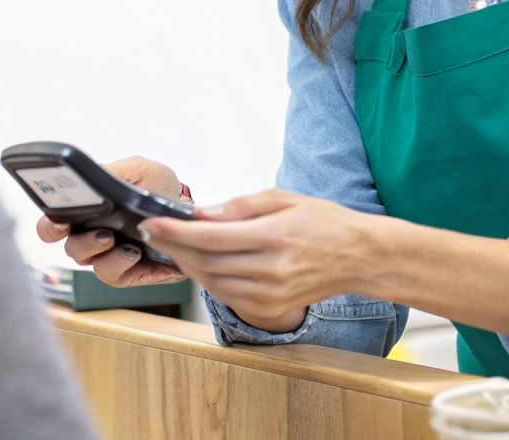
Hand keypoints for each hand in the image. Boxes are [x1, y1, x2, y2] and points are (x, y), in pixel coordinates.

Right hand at [35, 155, 186, 287]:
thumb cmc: (155, 185)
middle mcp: (89, 237)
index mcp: (83, 212)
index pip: (52, 225)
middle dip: (85, 244)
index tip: (60, 224)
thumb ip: (114, 171)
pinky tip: (143, 255)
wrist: (185, 206)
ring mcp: (107, 257)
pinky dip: (129, 266)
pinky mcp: (126, 273)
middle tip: (106, 235)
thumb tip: (94, 176)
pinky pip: (118, 276)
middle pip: (72, 249)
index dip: (50, 227)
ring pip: (94, 266)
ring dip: (110, 258)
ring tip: (131, 248)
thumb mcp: (138, 170)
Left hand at [139, 189, 371, 332]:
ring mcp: (270, 295)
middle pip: (206, 262)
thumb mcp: (284, 198)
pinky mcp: (269, 310)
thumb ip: (240, 206)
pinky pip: (226, 296)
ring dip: (187, 265)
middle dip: (174, 248)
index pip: (211, 237)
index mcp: (274, 237)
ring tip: (174, 246)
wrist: (356, 256)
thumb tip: (202, 213)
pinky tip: (201, 264)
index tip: (152, 223)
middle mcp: (270, 270)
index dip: (176, 232)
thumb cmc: (322, 222)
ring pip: (212, 282)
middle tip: (154, 233)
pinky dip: (208, 280)